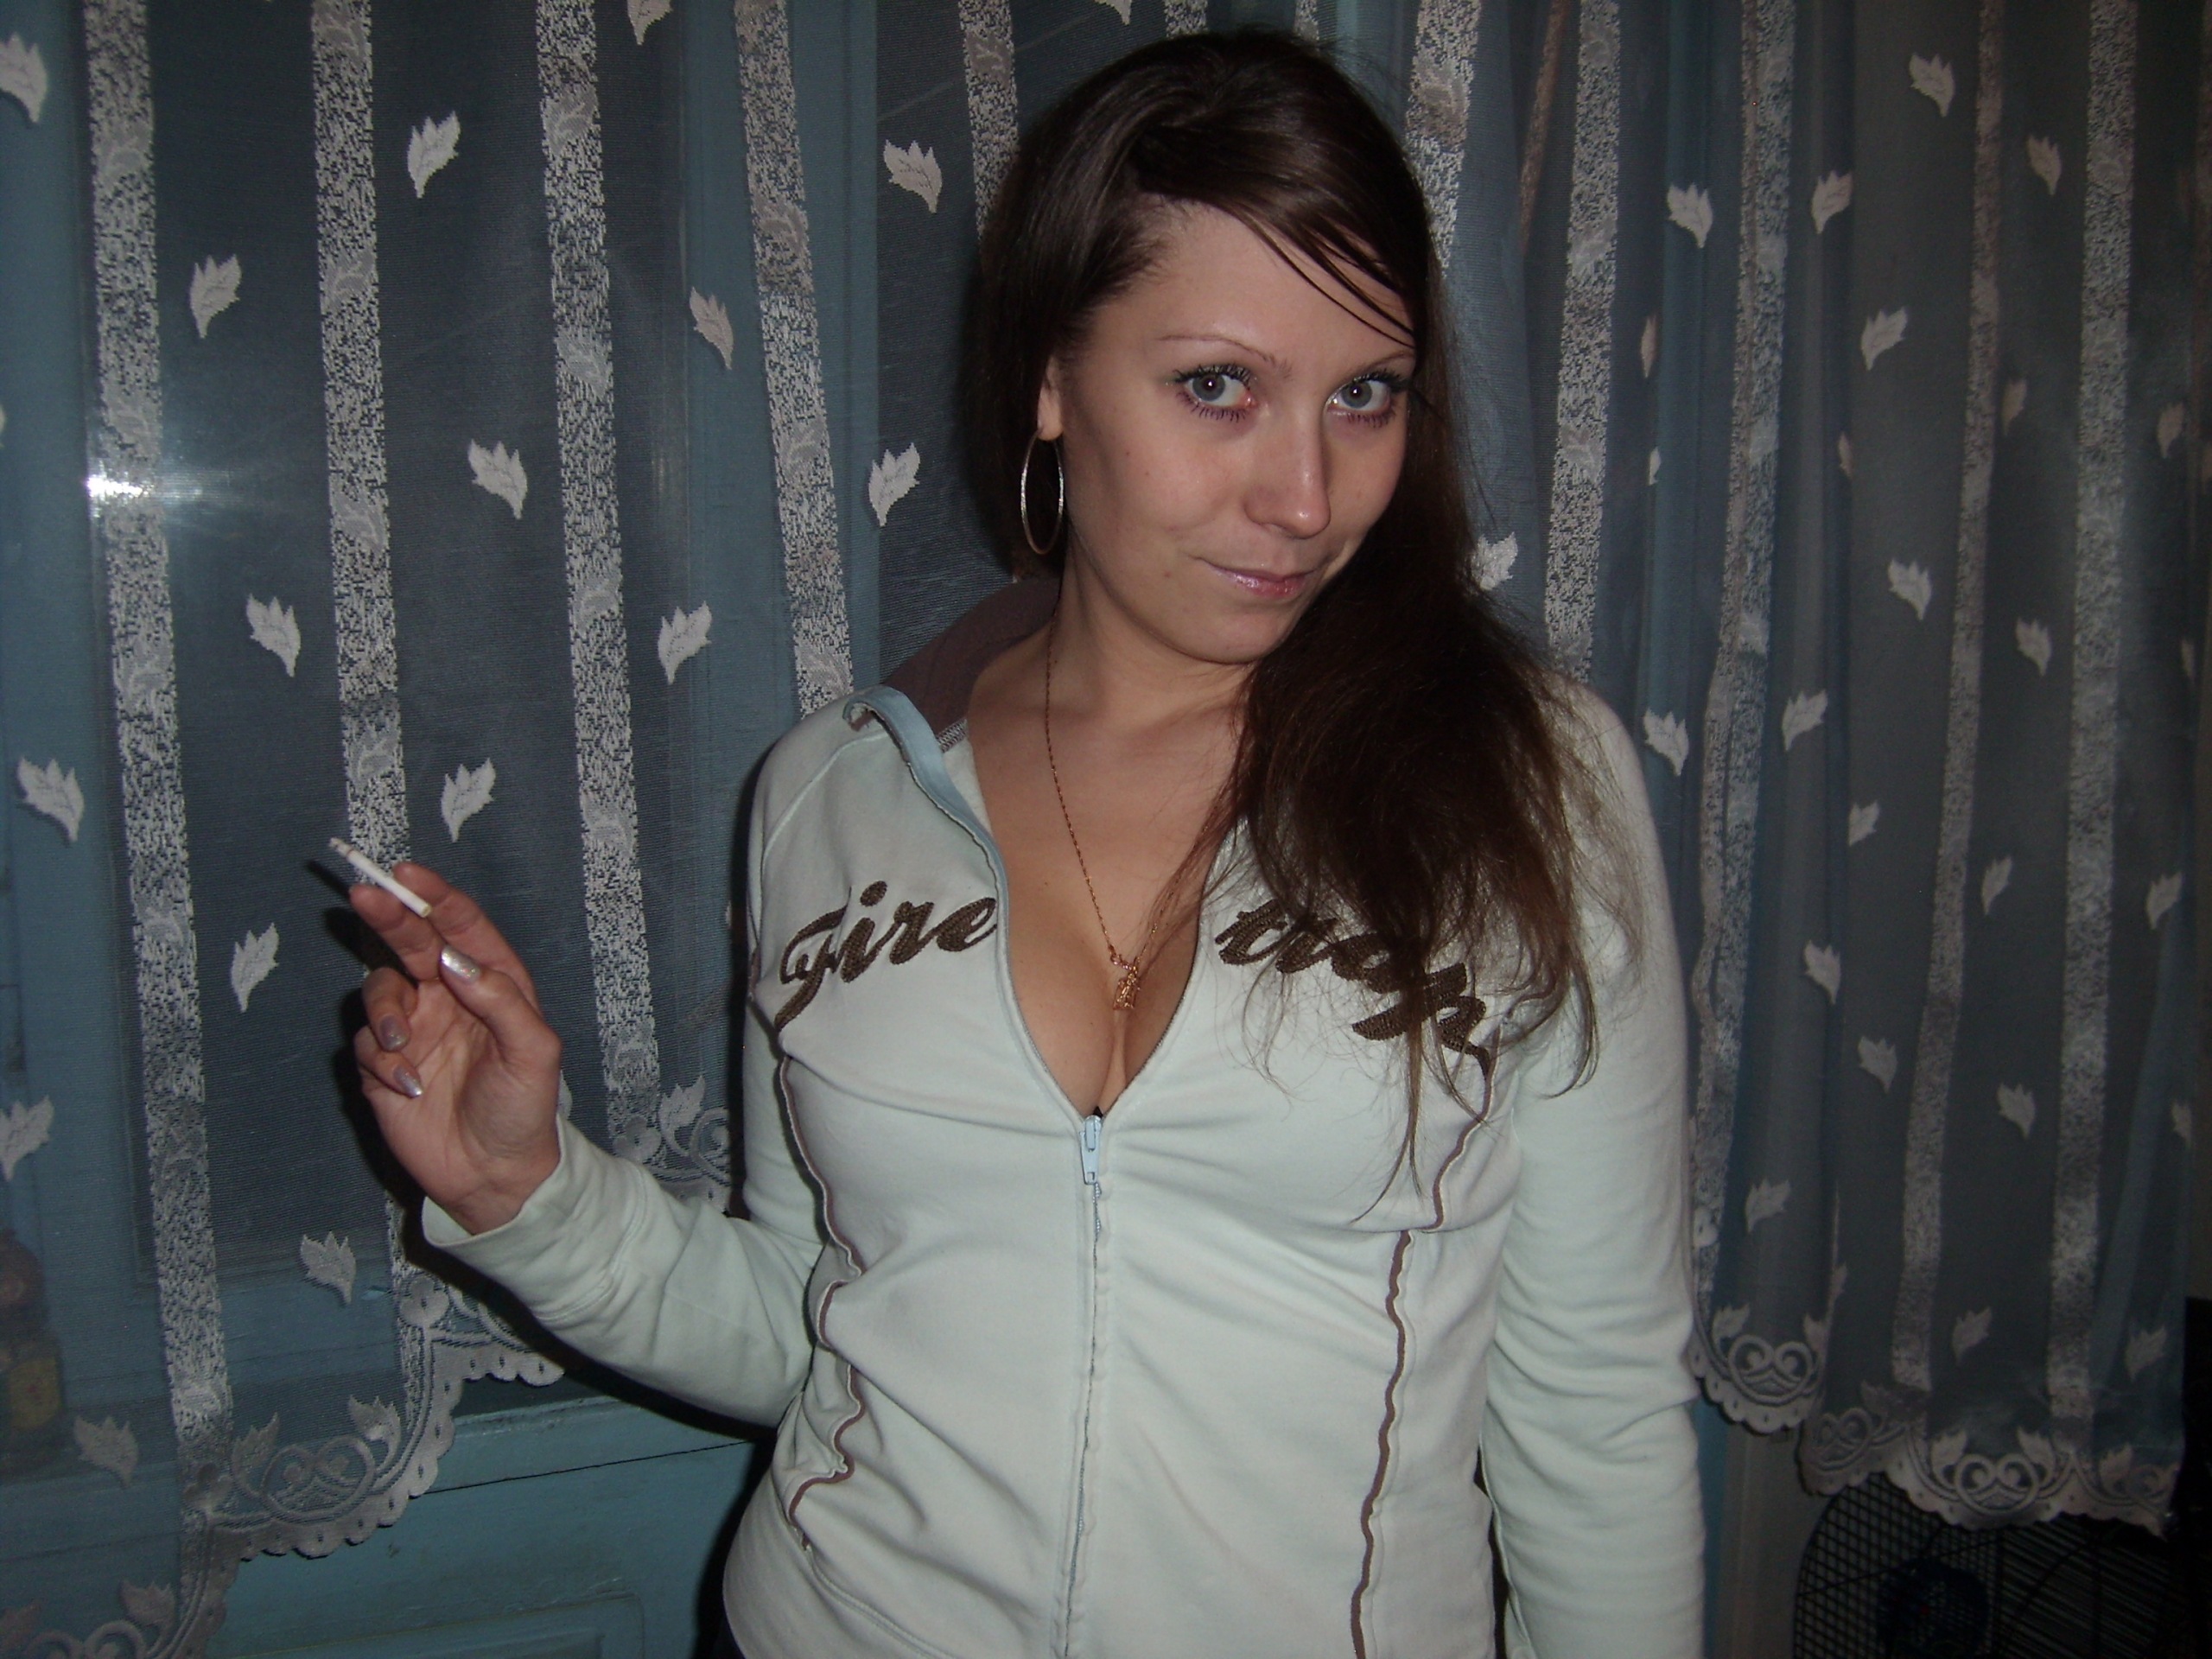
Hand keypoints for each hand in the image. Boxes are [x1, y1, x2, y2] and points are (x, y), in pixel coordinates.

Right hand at [347, 864, 562, 1234]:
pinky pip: (365, 1043)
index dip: (436, 896)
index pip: (461, 928)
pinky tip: (407, 1087)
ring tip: (403, 1048)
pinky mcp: (384, 1064)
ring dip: (384, 1012)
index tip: (407, 873)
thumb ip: (500, 1000)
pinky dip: (380, 1060)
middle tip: (365, 894)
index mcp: (492, 984)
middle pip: (410, 942)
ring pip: (379, 991)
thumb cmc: (523, 1109)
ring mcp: (415, 1028)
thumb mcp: (532, 1052)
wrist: (493, 1174)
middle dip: (389, 915)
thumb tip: (453, 958)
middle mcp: (449, 997)